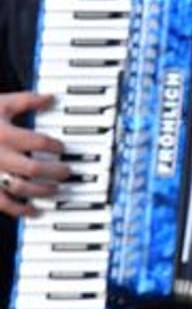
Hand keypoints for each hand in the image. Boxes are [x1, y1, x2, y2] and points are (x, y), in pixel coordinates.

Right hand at [0, 92, 67, 217]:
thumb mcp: (0, 104)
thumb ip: (26, 100)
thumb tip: (50, 98)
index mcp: (5, 135)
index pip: (39, 142)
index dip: (56, 146)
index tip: (61, 148)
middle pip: (34, 168)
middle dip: (56, 171)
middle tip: (67, 171)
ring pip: (21, 188)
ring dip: (43, 190)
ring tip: (55, 188)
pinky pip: (3, 204)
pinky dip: (20, 209)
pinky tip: (34, 210)